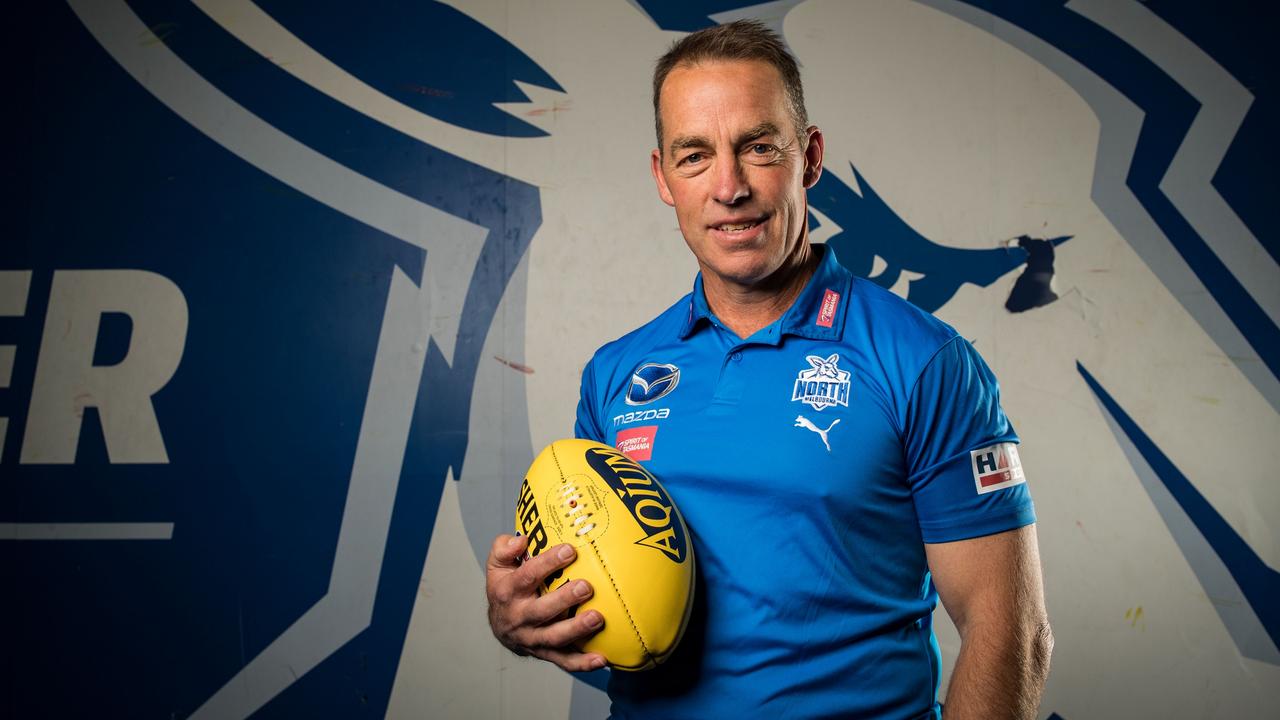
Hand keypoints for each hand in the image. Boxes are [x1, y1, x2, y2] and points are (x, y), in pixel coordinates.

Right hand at [486, 533, 607, 671]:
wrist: (500, 626)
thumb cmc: (505, 588)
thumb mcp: (497, 565)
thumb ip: (505, 548)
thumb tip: (522, 540)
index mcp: (508, 592)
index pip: (527, 575)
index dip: (548, 563)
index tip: (570, 550)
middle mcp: (518, 617)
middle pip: (541, 611)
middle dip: (564, 599)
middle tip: (586, 587)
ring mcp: (531, 638)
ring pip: (553, 637)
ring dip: (576, 630)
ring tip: (597, 618)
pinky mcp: (544, 653)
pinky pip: (563, 661)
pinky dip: (582, 663)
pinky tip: (601, 659)